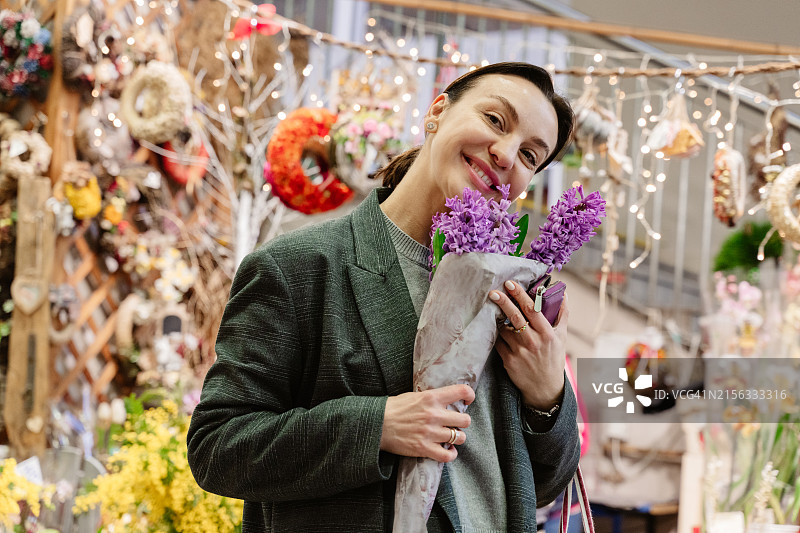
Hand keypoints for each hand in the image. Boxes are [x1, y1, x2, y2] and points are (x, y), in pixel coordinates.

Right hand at [380, 384, 473, 462]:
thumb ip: (432, 398)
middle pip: (465, 420)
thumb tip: (446, 400)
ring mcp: (430, 432)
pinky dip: (451, 454)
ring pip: (460, 437)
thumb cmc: (394, 408)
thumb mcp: (414, 396)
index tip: (467, 401)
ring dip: (457, 438)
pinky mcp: (424, 448)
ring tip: (451, 438)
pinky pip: (448, 455)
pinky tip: (448, 451)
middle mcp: (434, 414)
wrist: (377, 424)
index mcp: (431, 397)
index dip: (469, 396)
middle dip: (462, 422)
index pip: (462, 391)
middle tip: (455, 424)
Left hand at [489, 280, 567, 409]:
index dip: (520, 295)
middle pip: (515, 317)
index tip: (511, 284)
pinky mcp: (508, 361)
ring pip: (504, 329)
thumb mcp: (562, 337)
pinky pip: (498, 342)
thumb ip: (562, 315)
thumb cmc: (553, 359)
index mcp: (547, 334)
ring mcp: (520, 352)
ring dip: (498, 320)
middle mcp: (533, 342)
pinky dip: (496, 334)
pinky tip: (497, 330)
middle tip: (493, 292)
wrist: (545, 388)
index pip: (532, 310)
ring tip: (496, 313)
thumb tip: (564, 294)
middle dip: (503, 302)